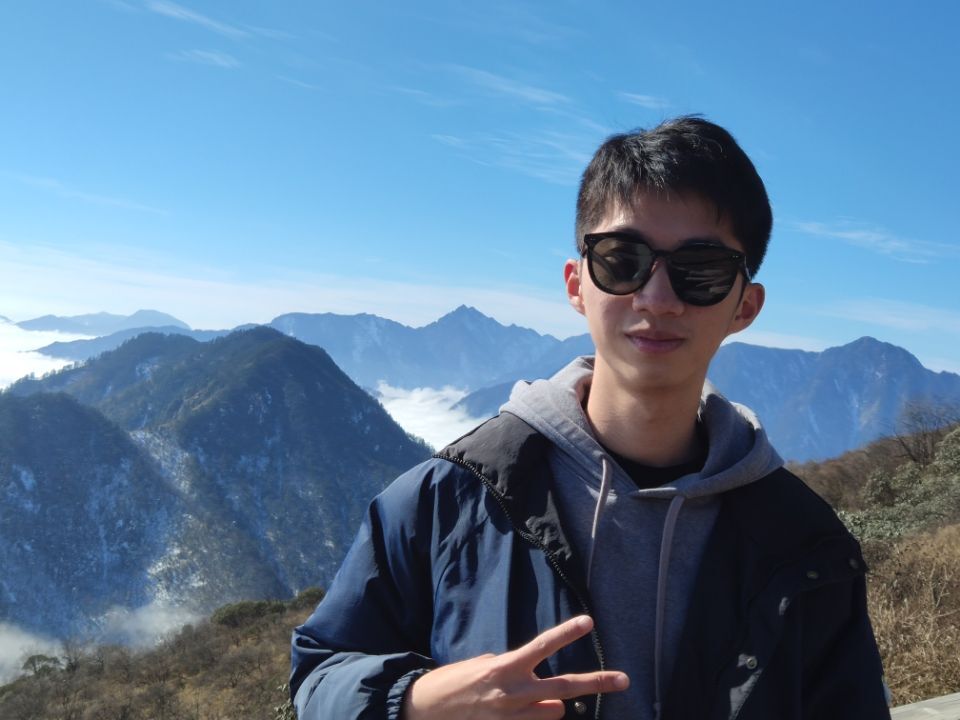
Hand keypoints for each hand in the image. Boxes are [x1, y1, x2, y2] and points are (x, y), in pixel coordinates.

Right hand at [401, 615, 628, 718]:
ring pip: (554, 711)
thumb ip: (512, 668)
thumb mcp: (482, 664)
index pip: (542, 645)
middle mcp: (513, 692)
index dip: (567, 634)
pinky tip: (520, 713)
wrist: (425, 712)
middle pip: (565, 687)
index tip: (589, 622)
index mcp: (505, 666)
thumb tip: (532, 676)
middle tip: (624, 680)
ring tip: (531, 699)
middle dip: (598, 682)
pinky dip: (535, 718)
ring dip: (551, 705)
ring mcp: (512, 717)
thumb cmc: (453, 682)